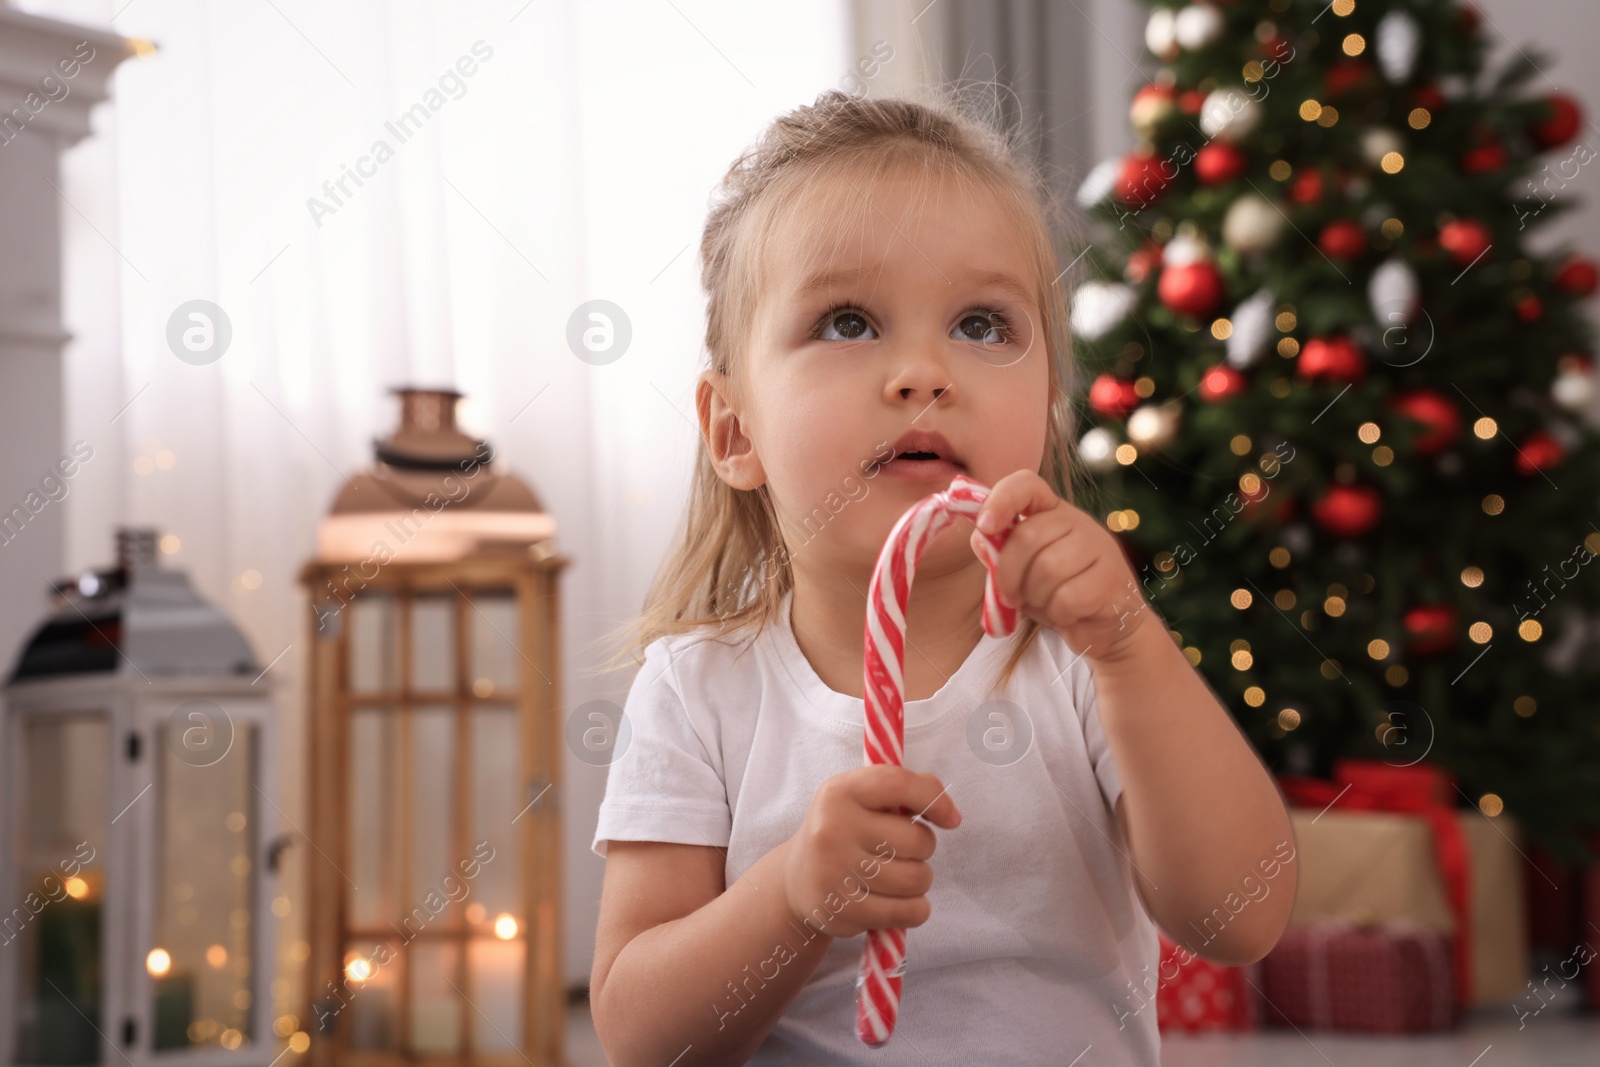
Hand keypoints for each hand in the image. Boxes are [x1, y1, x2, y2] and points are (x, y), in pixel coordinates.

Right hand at [781, 766, 961, 938]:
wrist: (795, 880)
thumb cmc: (841, 831)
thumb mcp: (858, 798)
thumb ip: (900, 791)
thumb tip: (950, 813)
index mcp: (839, 793)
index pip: (899, 785)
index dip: (935, 799)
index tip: (950, 818)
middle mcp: (832, 830)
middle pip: (917, 840)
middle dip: (923, 848)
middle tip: (903, 851)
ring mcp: (835, 873)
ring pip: (917, 879)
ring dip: (919, 880)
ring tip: (897, 875)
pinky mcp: (842, 912)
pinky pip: (909, 912)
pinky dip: (915, 909)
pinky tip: (898, 902)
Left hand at [971, 469, 1153, 663]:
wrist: (1104, 627)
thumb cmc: (1055, 594)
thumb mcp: (1020, 573)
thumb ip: (999, 554)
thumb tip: (980, 537)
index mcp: (1052, 513)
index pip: (1026, 485)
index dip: (1001, 500)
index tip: (984, 526)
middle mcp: (1078, 521)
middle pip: (1028, 536)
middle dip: (1010, 575)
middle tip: (1012, 596)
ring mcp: (1100, 546)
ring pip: (1048, 569)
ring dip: (1036, 597)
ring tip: (1045, 604)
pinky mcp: (1113, 577)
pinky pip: (1069, 597)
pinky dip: (1058, 613)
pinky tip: (1068, 614)